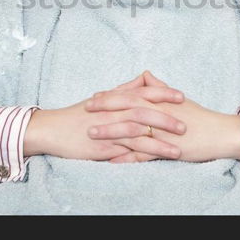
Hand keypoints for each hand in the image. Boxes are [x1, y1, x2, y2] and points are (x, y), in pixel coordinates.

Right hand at [23, 73, 184, 160]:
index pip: (142, 93)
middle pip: (144, 112)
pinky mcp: (103, 147)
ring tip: (179, 147)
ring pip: (138, 133)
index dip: (162, 94)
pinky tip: (156, 161)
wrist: (53, 129)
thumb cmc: (77, 114)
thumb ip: (124, 89)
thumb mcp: (102, 99)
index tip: (181, 96)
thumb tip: (144, 78)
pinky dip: (142, 155)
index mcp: (114, 99)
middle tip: (186, 124)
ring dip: (160, 141)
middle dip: (166, 117)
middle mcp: (113, 112)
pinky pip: (126, 151)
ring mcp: (108, 130)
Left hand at [87, 71, 239, 163]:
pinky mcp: (168, 150)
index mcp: (160, 101)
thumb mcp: (177, 100)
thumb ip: (158, 87)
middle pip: (127, 109)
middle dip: (104, 109)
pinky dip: (127, 158)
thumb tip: (145, 75)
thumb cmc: (198, 116)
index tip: (94, 96)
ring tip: (91, 134)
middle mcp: (159, 114)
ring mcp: (162, 133)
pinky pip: (144, 155)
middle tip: (85, 109)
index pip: (131, 95)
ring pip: (132, 131)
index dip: (111, 96)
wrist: (219, 133)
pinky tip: (111, 161)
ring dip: (110, 132)